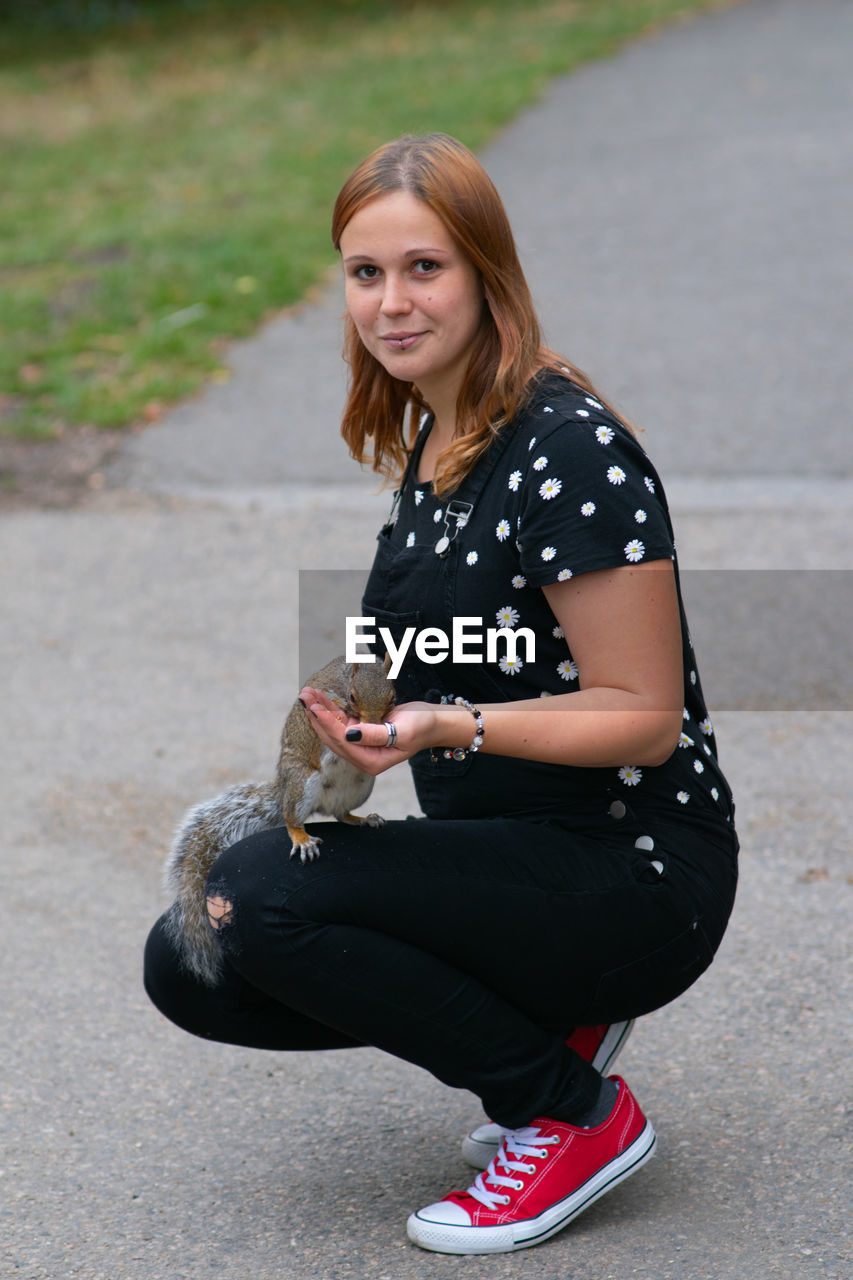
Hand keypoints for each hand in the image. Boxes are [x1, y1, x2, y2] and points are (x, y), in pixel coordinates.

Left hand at [299, 686, 436, 775]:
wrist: (434, 722)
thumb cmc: (422, 727)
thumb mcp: (401, 732)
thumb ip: (374, 735)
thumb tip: (348, 734)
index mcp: (372, 762)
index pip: (343, 742)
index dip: (327, 723)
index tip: (315, 706)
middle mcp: (363, 756)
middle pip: (332, 736)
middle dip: (317, 715)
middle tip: (304, 695)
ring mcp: (361, 744)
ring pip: (334, 728)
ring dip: (320, 710)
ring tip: (307, 693)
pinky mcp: (362, 732)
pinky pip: (342, 721)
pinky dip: (331, 709)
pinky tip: (320, 698)